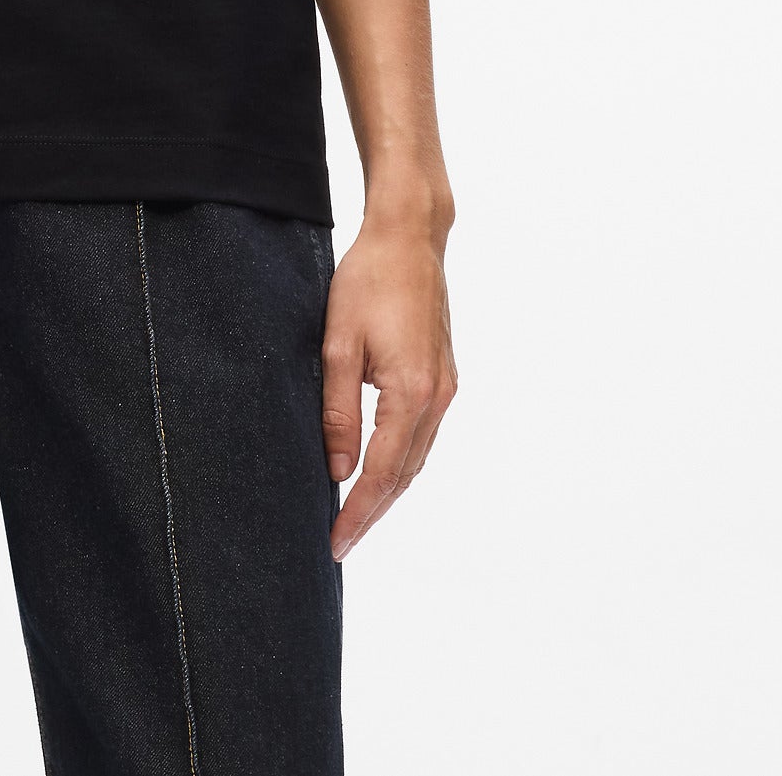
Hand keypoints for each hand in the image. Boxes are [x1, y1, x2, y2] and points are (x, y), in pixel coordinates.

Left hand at [321, 215, 456, 560]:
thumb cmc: (367, 282)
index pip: (381, 472)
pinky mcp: (444, 377)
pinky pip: (422, 435)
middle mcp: (438, 398)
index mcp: (412, 393)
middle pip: (404, 474)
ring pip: (417, 458)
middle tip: (340, 543)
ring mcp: (446, 388)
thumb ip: (338, 410)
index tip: (335, 543)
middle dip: (373, 512)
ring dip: (388, 491)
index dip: (357, 512)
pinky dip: (400, 462)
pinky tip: (378, 471)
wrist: (408, 238)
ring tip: (355, 517)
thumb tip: (338, 470)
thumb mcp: (338, 344)